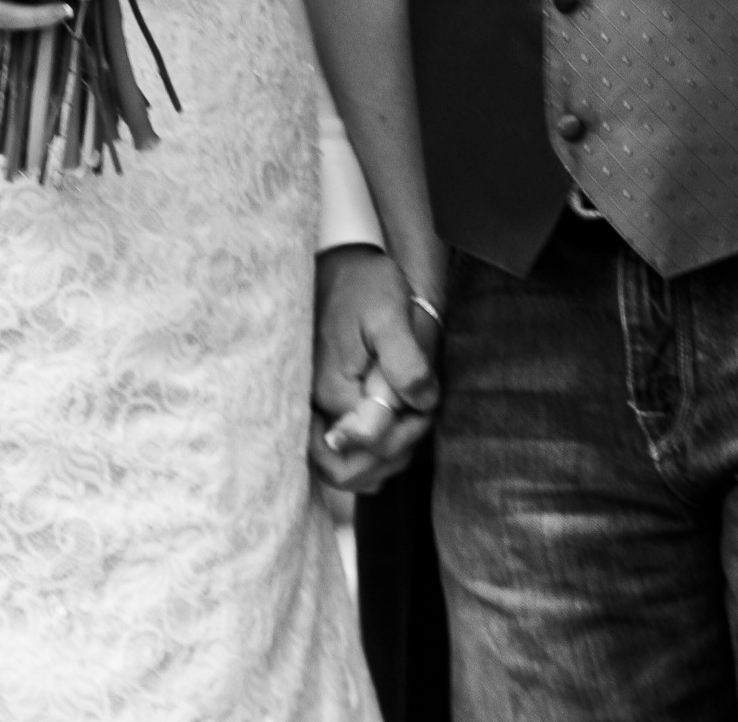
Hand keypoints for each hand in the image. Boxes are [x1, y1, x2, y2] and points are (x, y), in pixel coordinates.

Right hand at [309, 245, 441, 494]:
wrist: (340, 266)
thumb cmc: (365, 286)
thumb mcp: (390, 315)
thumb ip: (404, 364)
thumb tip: (420, 406)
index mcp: (333, 389)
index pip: (370, 446)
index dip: (406, 435)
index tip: (424, 407)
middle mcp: (315, 407)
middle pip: (348, 470)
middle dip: (393, 455)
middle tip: (418, 419)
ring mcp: (313, 409)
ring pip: (342, 469)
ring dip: (381, 458)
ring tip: (406, 421)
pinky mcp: (317, 406)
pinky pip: (336, 454)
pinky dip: (365, 454)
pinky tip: (389, 426)